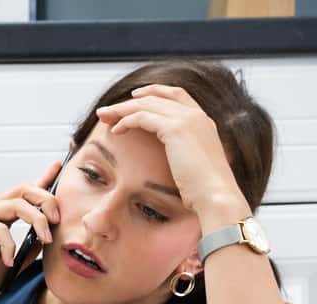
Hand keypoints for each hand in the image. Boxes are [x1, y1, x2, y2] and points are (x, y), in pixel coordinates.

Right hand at [0, 161, 62, 303]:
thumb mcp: (14, 264)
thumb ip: (29, 249)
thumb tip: (47, 237)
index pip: (24, 193)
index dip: (42, 178)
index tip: (58, 167)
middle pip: (23, 189)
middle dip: (46, 200)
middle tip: (57, 220)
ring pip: (16, 203)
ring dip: (37, 220)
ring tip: (45, 239)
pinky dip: (9, 245)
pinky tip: (7, 261)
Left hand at [94, 85, 251, 227]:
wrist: (216, 195)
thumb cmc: (205, 189)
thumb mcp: (196, 164)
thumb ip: (186, 152)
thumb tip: (175, 158)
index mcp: (204, 121)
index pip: (177, 94)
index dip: (154, 92)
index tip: (135, 96)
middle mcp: (197, 115)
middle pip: (156, 97)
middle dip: (129, 102)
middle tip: (108, 110)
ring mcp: (187, 119)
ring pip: (146, 104)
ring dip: (122, 109)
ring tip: (104, 117)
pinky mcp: (175, 129)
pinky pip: (142, 117)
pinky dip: (126, 121)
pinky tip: (115, 130)